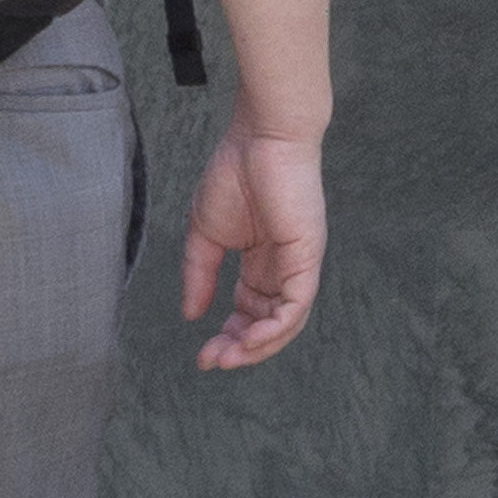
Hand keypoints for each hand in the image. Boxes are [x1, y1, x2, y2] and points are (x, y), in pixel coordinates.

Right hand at [178, 125, 324, 371]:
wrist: (259, 136)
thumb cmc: (234, 172)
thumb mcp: (205, 234)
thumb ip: (199, 275)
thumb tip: (190, 315)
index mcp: (261, 262)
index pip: (249, 311)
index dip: (228, 336)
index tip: (203, 354)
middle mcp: (283, 268)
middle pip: (267, 323)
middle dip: (241, 348)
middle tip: (213, 362)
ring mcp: (298, 264)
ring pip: (286, 322)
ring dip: (258, 346)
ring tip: (229, 357)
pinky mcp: (307, 257)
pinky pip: (296, 305)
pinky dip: (275, 328)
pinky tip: (250, 339)